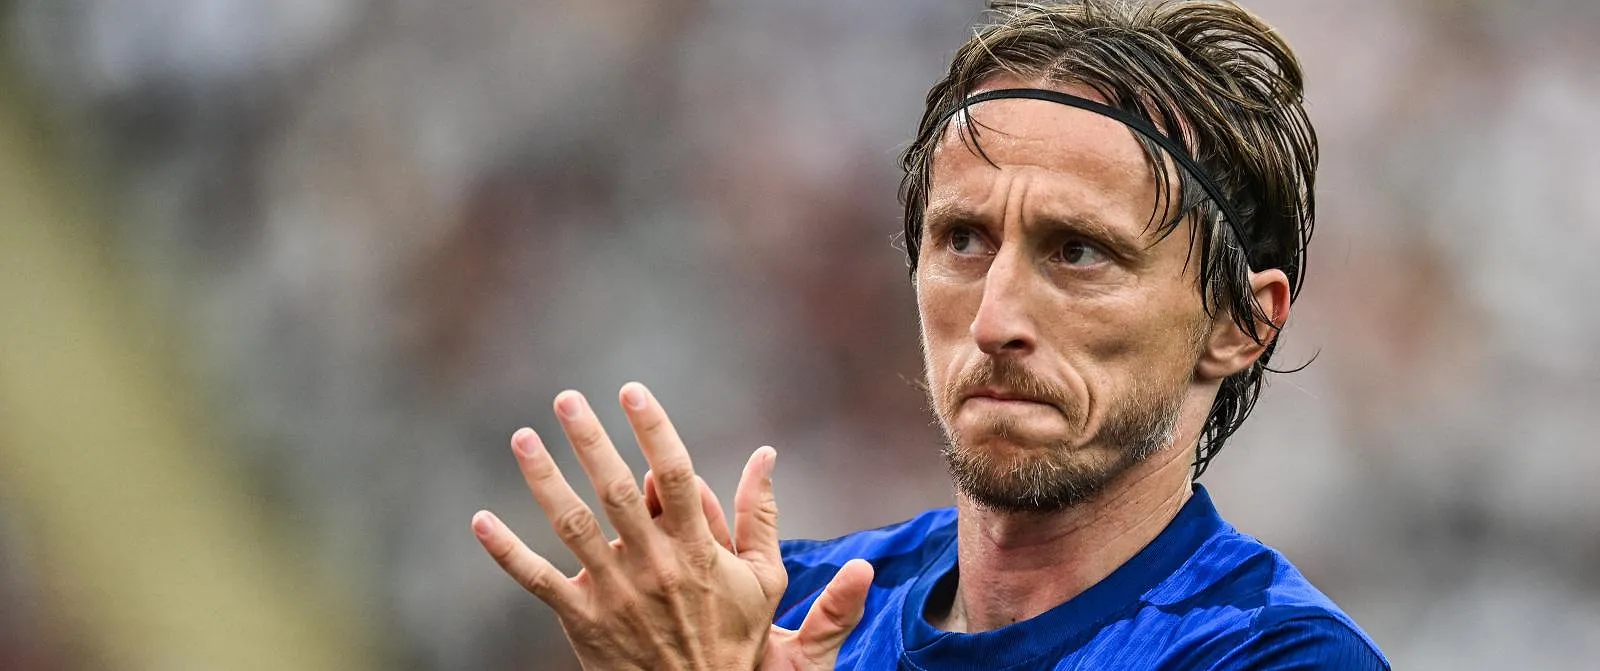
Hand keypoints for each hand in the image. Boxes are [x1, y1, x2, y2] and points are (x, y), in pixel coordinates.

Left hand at [471, 382, 871, 669]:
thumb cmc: (734, 635)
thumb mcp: (764, 577)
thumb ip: (761, 514)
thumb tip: (765, 454)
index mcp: (697, 548)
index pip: (672, 475)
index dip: (652, 429)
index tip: (632, 391)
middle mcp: (653, 565)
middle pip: (615, 490)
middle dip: (589, 440)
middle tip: (566, 398)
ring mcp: (615, 593)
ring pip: (572, 526)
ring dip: (544, 480)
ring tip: (523, 438)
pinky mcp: (584, 620)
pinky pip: (538, 581)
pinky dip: (507, 552)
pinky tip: (481, 520)